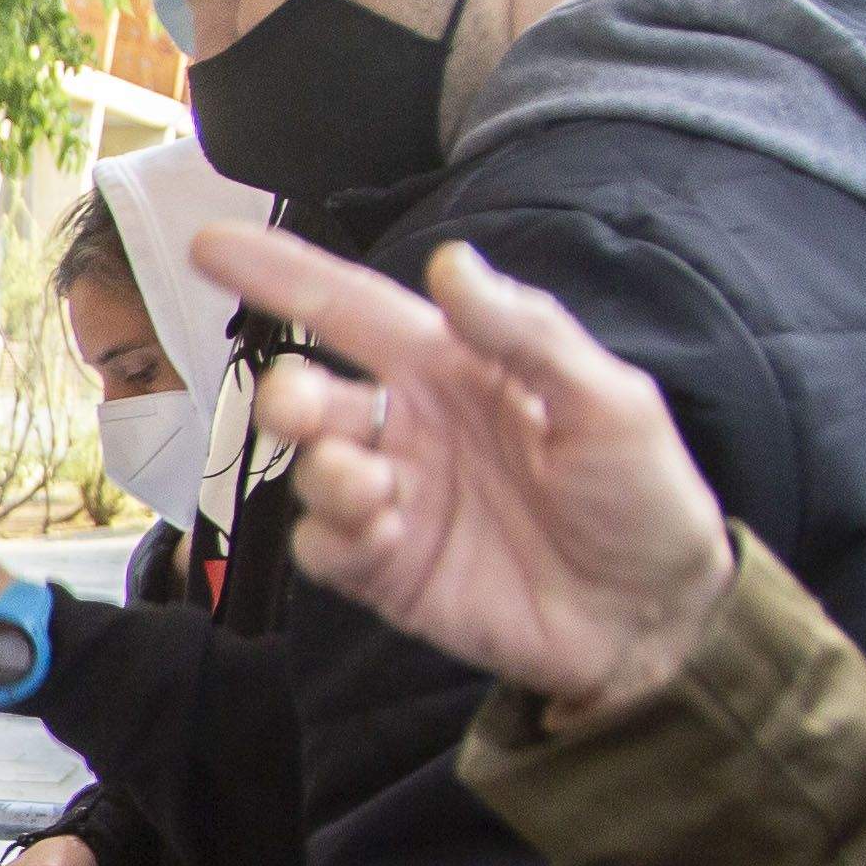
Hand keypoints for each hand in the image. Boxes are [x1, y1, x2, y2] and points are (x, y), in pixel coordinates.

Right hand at [200, 225, 734, 728]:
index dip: (284, 276)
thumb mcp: (611, 402)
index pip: (353, 309)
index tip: (210, 245)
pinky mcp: (387, 571)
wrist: (655, 620)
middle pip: (310, 393)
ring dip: (321, 469)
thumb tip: (451, 263)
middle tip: (296, 406)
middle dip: (286, 394)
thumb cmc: (643, 498)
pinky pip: (324, 545)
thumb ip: (527, 334)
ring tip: (370, 486)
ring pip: (309, 468)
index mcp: (455, 370)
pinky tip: (381, 531)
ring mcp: (395, 500)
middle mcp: (412, 428)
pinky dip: (333, 534)